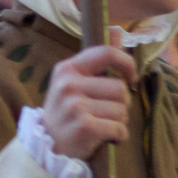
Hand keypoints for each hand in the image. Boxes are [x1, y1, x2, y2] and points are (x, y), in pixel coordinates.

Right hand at [40, 37, 133, 160]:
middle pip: (120, 88)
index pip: (106, 53)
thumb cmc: (66, 113)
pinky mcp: (83, 126)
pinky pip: (119, 128)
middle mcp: (68, 85)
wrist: (46, 146)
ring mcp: (74, 106)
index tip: (131, 77)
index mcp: (67, 69)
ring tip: (102, 126)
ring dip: (119, 121)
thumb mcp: (74, 83)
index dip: (126, 63)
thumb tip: (116, 30)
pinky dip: (118, 136)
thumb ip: (98, 60)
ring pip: (122, 110)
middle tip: (105, 114)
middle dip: (121, 104)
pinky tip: (105, 138)